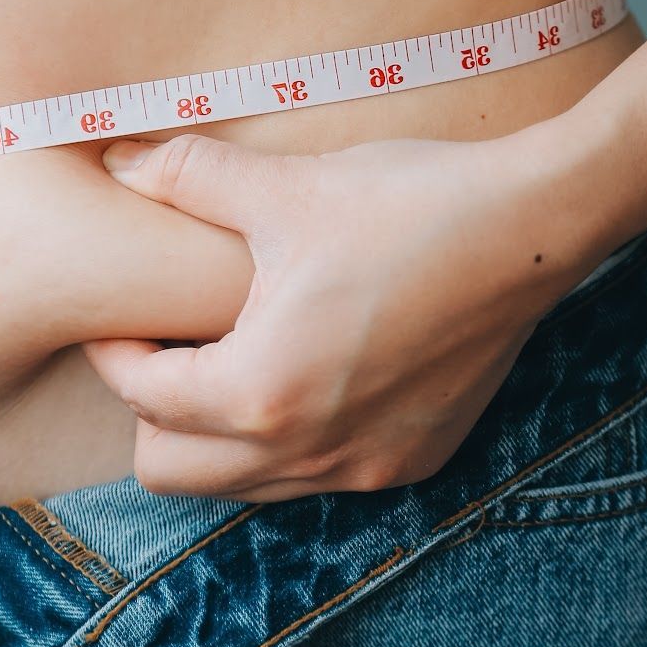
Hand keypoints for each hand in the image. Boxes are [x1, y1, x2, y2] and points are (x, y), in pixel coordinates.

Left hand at [83, 127, 604, 501]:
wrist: (531, 225)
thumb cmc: (405, 203)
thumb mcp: (284, 186)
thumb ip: (185, 176)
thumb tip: (115, 161)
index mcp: (262, 391)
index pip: (142, 398)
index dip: (115, 351)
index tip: (122, 314)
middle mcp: (309, 451)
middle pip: (172, 471)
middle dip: (153, 411)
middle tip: (171, 342)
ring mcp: (364, 467)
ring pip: (242, 484)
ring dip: (217, 433)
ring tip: (233, 354)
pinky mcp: (411, 461)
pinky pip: (315, 477)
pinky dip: (287, 441)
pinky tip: (308, 370)